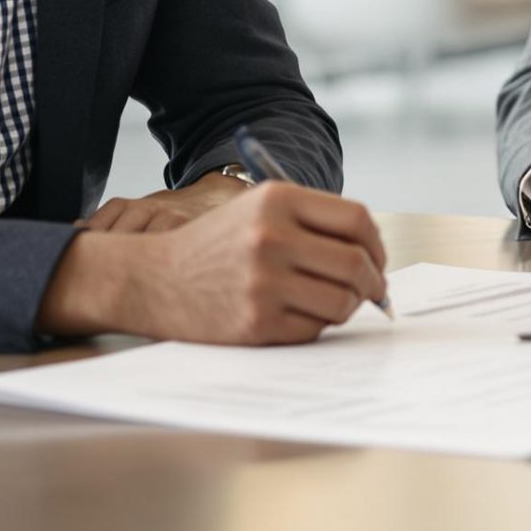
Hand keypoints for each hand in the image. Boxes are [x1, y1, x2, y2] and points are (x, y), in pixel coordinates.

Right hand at [38, 182, 388, 345]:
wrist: (154, 279)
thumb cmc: (215, 246)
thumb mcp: (257, 210)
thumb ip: (312, 222)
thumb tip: (371, 255)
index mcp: (277, 200)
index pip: (356, 219)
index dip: (376, 243)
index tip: (375, 259)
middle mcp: (271, 237)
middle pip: (355, 263)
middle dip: (372, 281)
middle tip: (370, 290)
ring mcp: (264, 282)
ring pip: (342, 301)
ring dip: (347, 306)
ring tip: (332, 302)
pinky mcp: (257, 322)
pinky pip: (314, 329)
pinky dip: (315, 326)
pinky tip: (297, 316)